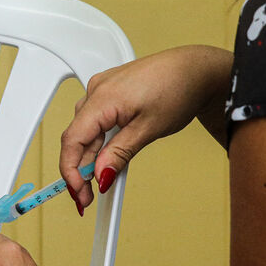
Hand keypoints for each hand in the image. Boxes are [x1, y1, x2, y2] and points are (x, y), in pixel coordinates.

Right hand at [60, 45, 232, 208]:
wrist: (195, 70)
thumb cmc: (178, 89)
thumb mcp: (149, 129)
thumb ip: (119, 154)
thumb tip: (100, 175)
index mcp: (102, 98)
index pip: (72, 140)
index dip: (71, 171)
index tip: (79, 193)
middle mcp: (96, 90)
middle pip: (77, 137)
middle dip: (80, 169)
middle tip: (89, 195)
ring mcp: (101, 88)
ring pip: (85, 129)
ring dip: (90, 155)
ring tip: (101, 178)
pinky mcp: (109, 91)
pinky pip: (94, 119)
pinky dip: (98, 140)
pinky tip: (106, 155)